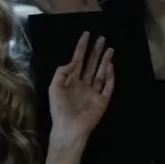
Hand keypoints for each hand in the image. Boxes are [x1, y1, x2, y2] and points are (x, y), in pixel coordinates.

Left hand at [47, 34, 116, 149]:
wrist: (69, 128)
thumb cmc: (59, 109)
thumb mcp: (54, 88)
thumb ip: (61, 72)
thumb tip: (74, 61)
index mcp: (71, 80)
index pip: (78, 60)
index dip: (82, 48)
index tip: (87, 35)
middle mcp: (84, 84)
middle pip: (91, 64)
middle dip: (96, 51)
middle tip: (102, 38)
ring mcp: (94, 91)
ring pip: (101, 72)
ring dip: (105, 60)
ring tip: (110, 49)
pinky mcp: (103, 100)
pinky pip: (108, 86)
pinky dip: (110, 76)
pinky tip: (110, 66)